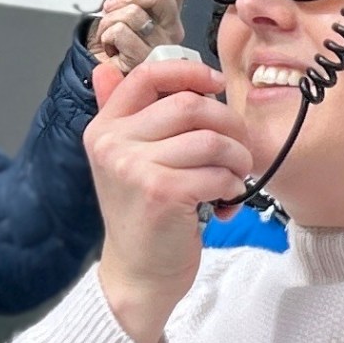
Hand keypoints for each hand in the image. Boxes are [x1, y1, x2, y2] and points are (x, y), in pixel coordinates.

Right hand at [83, 48, 252, 342]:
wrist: (138, 274)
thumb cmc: (142, 216)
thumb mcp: (123, 161)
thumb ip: (121, 115)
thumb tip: (106, 67)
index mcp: (104, 129)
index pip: (146, 76)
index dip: (188, 72)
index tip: (217, 83)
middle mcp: (113, 144)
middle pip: (189, 104)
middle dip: (228, 122)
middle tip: (239, 146)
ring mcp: (134, 168)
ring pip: (209, 138)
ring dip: (236, 157)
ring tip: (235, 174)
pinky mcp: (161, 193)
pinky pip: (216, 172)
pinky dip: (232, 185)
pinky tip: (226, 200)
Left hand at [87, 0, 186, 68]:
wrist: (102, 71)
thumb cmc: (115, 39)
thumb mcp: (129, 7)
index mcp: (171, 14)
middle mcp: (173, 32)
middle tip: (113, 9)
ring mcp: (160, 50)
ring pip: (134, 13)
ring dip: (109, 20)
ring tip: (109, 34)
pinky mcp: (143, 65)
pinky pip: (120, 32)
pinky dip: (106, 35)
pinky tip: (110, 47)